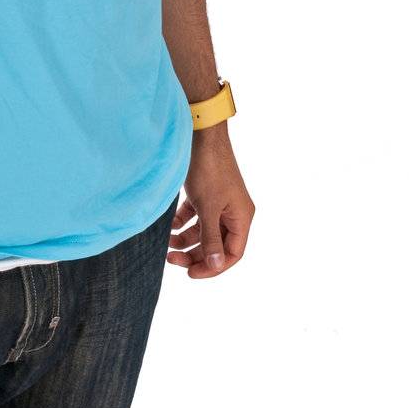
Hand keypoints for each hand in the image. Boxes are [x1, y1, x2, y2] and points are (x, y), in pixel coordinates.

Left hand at [167, 127, 254, 277]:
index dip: (212, 267)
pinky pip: (195, 216)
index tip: (190, 273)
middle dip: (195, 254)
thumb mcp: (207, 207)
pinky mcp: (206, 194)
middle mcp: (233, 212)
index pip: (232, 254)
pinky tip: (168, 225)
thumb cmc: (209, 168)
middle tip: (171, 260)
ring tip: (166, 243)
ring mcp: (219, 202)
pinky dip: (182, 222)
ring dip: (186, 239)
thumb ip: (210, 237)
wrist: (200, 134)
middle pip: (216, 245)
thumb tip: (214, 264)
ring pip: (204, 231)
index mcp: (242, 217)